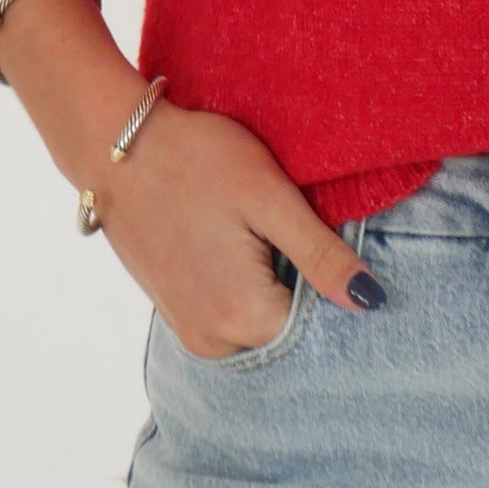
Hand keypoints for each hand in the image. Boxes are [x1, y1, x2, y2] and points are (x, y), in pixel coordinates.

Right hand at [90, 100, 387, 356]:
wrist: (116, 145)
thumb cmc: (196, 160)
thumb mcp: (269, 197)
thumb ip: (321, 255)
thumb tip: (371, 301)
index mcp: (241, 318)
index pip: (318, 322)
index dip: (332, 278)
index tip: (324, 234)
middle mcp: (213, 342)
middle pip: (288, 325)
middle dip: (303, 282)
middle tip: (288, 222)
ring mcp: (190, 330)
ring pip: (260, 319)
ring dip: (274, 282)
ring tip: (259, 227)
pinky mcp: (177, 312)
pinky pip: (232, 313)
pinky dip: (247, 283)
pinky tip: (239, 238)